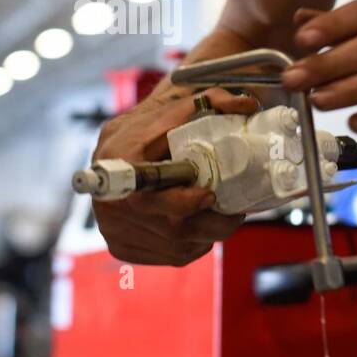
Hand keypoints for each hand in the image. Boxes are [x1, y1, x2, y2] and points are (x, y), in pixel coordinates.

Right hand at [91, 88, 259, 264]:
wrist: (114, 153)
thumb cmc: (148, 130)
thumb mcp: (173, 108)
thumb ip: (210, 100)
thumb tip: (246, 104)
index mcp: (117, 164)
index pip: (149, 197)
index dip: (183, 203)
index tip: (209, 195)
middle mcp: (110, 203)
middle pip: (171, 229)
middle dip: (211, 223)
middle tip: (234, 211)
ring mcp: (114, 230)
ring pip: (175, 247)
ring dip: (205, 235)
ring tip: (220, 216)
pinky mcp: (121, 247)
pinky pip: (169, 256)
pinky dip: (191, 245)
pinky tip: (198, 226)